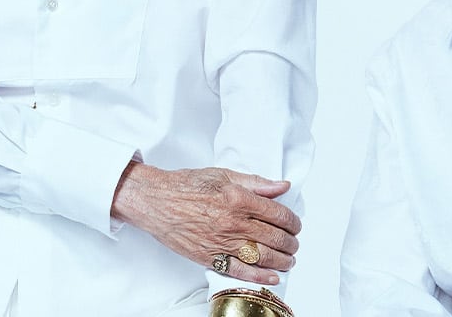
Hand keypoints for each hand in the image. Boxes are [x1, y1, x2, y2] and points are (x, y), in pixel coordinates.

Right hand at [111, 162, 300, 284]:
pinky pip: (240, 271)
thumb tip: (281, 186)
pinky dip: (260, 276)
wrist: (156, 201)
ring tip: (288, 259)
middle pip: (275, 237)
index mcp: (238, 199)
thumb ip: (255, 182)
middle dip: (291, 243)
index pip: (278, 214)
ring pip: (263, 256)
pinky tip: (272, 276)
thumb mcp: (223, 175)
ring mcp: (222, 242)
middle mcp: (233, 223)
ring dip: (282, 260)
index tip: (295, 224)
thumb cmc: (185, 186)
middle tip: (294, 243)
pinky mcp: (210, 258)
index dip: (293, 221)